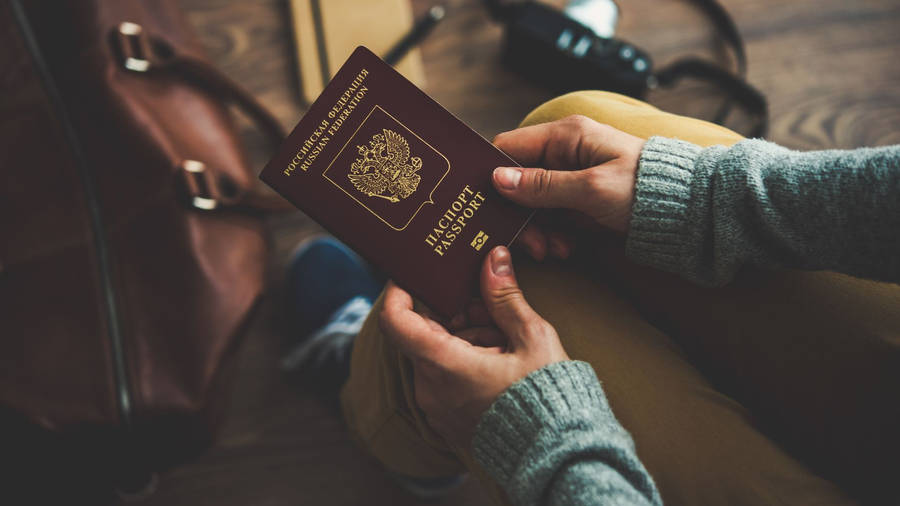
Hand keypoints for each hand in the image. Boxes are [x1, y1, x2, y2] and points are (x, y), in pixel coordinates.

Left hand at [379, 246, 568, 449]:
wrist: (558, 453)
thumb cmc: (547, 397)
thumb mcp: (532, 339)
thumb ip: (505, 297)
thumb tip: (493, 258)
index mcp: (444, 365)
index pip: (395, 320)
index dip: (398, 292)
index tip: (415, 277)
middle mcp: (431, 388)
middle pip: (426, 335)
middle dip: (456, 317)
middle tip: (492, 313)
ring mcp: (437, 408)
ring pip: (438, 356)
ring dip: (466, 340)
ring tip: (506, 344)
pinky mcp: (448, 420)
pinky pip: (445, 380)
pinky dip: (466, 363)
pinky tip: (500, 364)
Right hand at [492, 115, 644, 258]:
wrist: (687, 211)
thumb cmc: (646, 190)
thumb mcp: (591, 189)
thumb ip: (543, 185)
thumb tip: (498, 178)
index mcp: (565, 136)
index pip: (508, 147)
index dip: (491, 174)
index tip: (483, 205)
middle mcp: (564, 153)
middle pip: (517, 182)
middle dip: (519, 214)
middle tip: (531, 244)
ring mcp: (571, 178)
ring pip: (533, 205)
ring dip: (538, 230)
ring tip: (554, 250)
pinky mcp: (580, 201)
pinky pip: (552, 217)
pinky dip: (553, 235)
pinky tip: (566, 248)